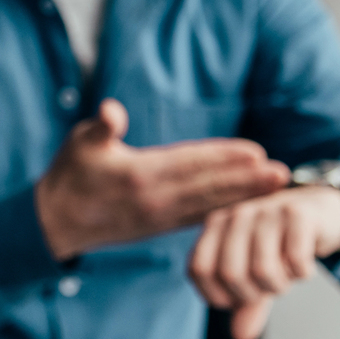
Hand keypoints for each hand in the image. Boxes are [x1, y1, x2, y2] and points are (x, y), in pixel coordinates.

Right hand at [35, 99, 291, 260]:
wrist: (57, 222)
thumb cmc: (70, 174)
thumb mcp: (79, 142)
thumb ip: (101, 127)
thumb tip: (112, 111)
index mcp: (139, 175)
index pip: (190, 163)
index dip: (224, 158)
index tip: (255, 151)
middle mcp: (155, 199)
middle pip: (209, 187)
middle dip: (247, 180)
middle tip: (282, 174)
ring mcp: (159, 217)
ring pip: (210, 205)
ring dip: (244, 196)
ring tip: (275, 186)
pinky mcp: (159, 227)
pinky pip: (199, 218)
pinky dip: (224, 210)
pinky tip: (247, 205)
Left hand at [189, 185, 339, 338]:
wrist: (318, 211)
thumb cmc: (279, 245)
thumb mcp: (257, 275)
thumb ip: (246, 305)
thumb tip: (240, 337)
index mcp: (215, 226)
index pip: (199, 270)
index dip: (219, 295)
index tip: (239, 297)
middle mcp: (236, 215)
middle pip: (230, 274)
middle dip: (253, 294)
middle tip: (269, 287)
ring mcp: (266, 211)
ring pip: (263, 270)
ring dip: (280, 285)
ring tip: (287, 275)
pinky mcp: (297, 213)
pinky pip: (295, 260)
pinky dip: (303, 273)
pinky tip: (304, 264)